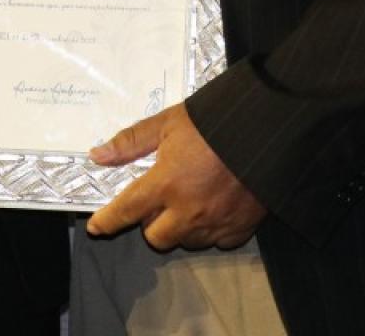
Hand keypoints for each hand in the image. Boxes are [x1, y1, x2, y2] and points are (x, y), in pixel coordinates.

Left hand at [85, 104, 265, 250]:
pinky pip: (215, 242)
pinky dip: (210, 230)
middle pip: (155, 238)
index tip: (97, 226)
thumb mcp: (168, 123)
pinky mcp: (240, 229)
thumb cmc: (213, 121)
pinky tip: (214, 208)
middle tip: (159, 199)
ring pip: (185, 242)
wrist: (267, 128)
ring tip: (189, 201)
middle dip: (151, 222)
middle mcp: (188, 211)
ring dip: (179, 228)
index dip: (108, 221)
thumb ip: (131, 141)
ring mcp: (215, 223)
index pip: (126, 211)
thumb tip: (98, 155)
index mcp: (166, 183)